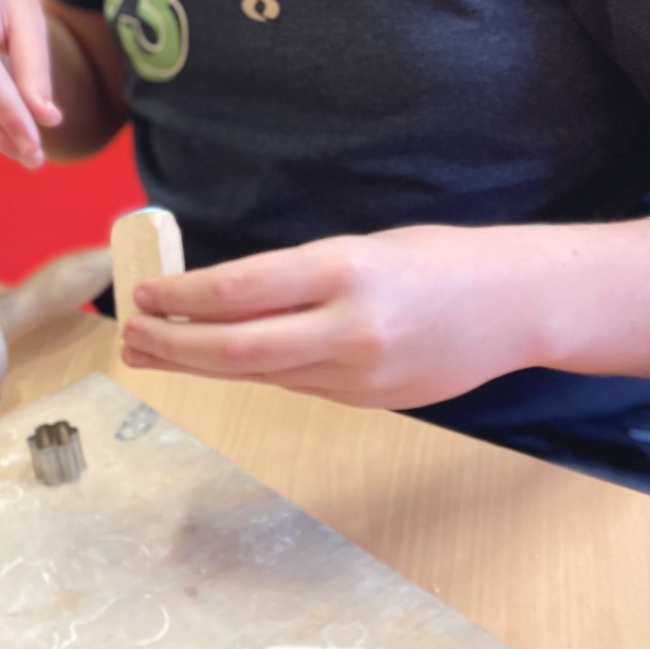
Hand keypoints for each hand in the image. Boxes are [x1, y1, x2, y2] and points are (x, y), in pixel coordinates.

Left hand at [121, 225, 544, 409]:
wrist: (519, 308)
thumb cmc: (439, 260)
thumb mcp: (365, 247)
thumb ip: (298, 276)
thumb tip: (218, 295)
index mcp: (346, 271)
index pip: (240, 289)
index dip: (181, 297)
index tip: (143, 295)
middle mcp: (349, 328)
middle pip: (235, 348)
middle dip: (172, 345)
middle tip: (130, 336)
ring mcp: (358, 375)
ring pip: (256, 373)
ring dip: (195, 365)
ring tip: (150, 353)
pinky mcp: (366, 401)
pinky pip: (290, 384)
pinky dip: (245, 371)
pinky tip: (211, 362)